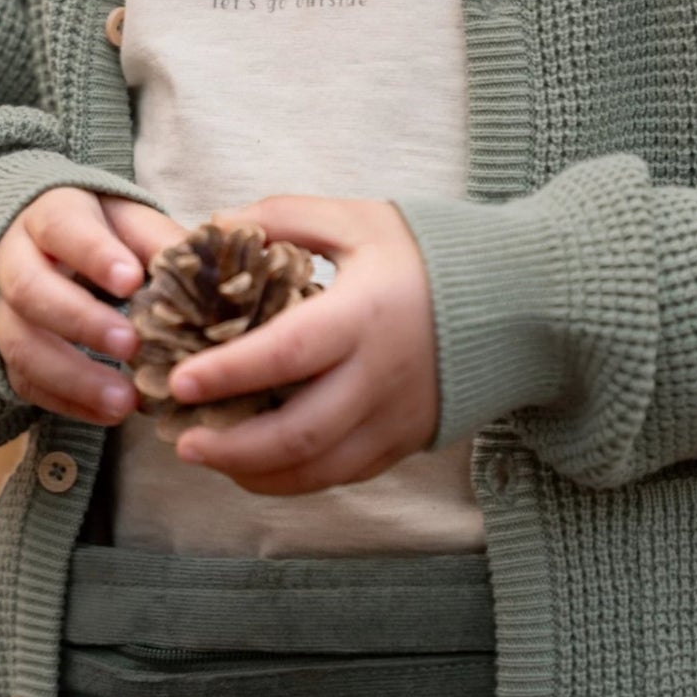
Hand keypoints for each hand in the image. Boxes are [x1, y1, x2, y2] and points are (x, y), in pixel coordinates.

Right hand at [0, 187, 187, 424]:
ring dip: (73, 377)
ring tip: (124, 401)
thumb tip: (207, 273)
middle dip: (81, 321)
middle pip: (31, 290)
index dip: (95, 256)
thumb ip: (161, 242)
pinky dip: (67, 402)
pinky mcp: (2, 350)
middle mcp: (12, 259)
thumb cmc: (101, 232)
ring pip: (20, 343)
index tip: (132, 281)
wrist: (45, 245)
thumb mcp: (130, 222)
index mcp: (49, 213)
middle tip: (130, 344)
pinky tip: (109, 414)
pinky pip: (23, 381)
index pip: (63, 228)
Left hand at [167, 196, 439, 494]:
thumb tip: (212, 228)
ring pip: (317, 470)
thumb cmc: (426, 253)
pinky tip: (253, 464)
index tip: (179, 381)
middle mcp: (380, 377)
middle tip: (180, 441)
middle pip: (298, 433)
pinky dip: (291, 478)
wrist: (517, 300)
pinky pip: (341, 475)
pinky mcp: (404, 442)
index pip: (287, 354)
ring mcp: (395, 418)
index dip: (229, 372)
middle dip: (231, 447)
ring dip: (254, 472)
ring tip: (207, 456)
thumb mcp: (356, 219)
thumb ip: (282, 218)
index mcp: (364, 315)